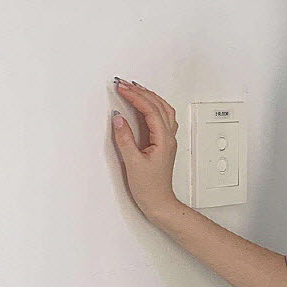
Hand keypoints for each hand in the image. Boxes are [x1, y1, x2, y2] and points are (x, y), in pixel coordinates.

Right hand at [110, 78, 180, 221]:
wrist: (159, 203)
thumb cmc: (150, 188)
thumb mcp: (133, 163)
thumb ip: (124, 139)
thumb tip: (118, 118)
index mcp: (163, 140)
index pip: (150, 110)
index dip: (135, 97)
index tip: (122, 88)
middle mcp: (168, 137)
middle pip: (158, 106)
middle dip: (141, 92)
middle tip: (124, 84)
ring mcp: (167, 140)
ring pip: (163, 110)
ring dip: (149, 97)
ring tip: (134, 89)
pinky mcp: (162, 144)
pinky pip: (161, 118)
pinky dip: (152, 106)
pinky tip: (144, 106)